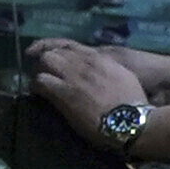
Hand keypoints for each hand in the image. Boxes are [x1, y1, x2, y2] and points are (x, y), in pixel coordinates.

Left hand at [26, 37, 147, 133]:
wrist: (131, 120)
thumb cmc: (133, 103)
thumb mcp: (124, 76)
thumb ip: (110, 69)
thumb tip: (103, 70)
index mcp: (99, 59)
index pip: (70, 48)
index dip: (59, 56)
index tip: (56, 64)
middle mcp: (84, 63)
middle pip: (55, 52)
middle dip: (46, 62)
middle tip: (45, 75)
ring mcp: (74, 77)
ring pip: (46, 61)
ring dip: (40, 71)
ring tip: (39, 83)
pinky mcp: (65, 93)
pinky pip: (41, 81)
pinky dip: (36, 85)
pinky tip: (37, 93)